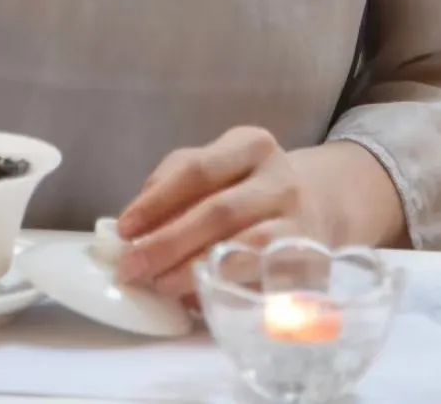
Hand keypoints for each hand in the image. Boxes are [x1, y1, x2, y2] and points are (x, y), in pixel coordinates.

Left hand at [114, 126, 331, 301]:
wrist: (316, 208)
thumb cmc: (247, 189)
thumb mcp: (215, 168)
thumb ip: (173, 184)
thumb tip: (134, 224)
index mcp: (250, 144)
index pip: (196, 169)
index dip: (156, 201)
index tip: (124, 229)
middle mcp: (279, 177)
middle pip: (217, 210)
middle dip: (168, 242)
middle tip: (132, 266)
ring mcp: (298, 219)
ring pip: (242, 245)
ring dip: (193, 269)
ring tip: (159, 284)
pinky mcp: (307, 260)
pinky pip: (261, 275)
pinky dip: (227, 284)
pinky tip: (198, 295)